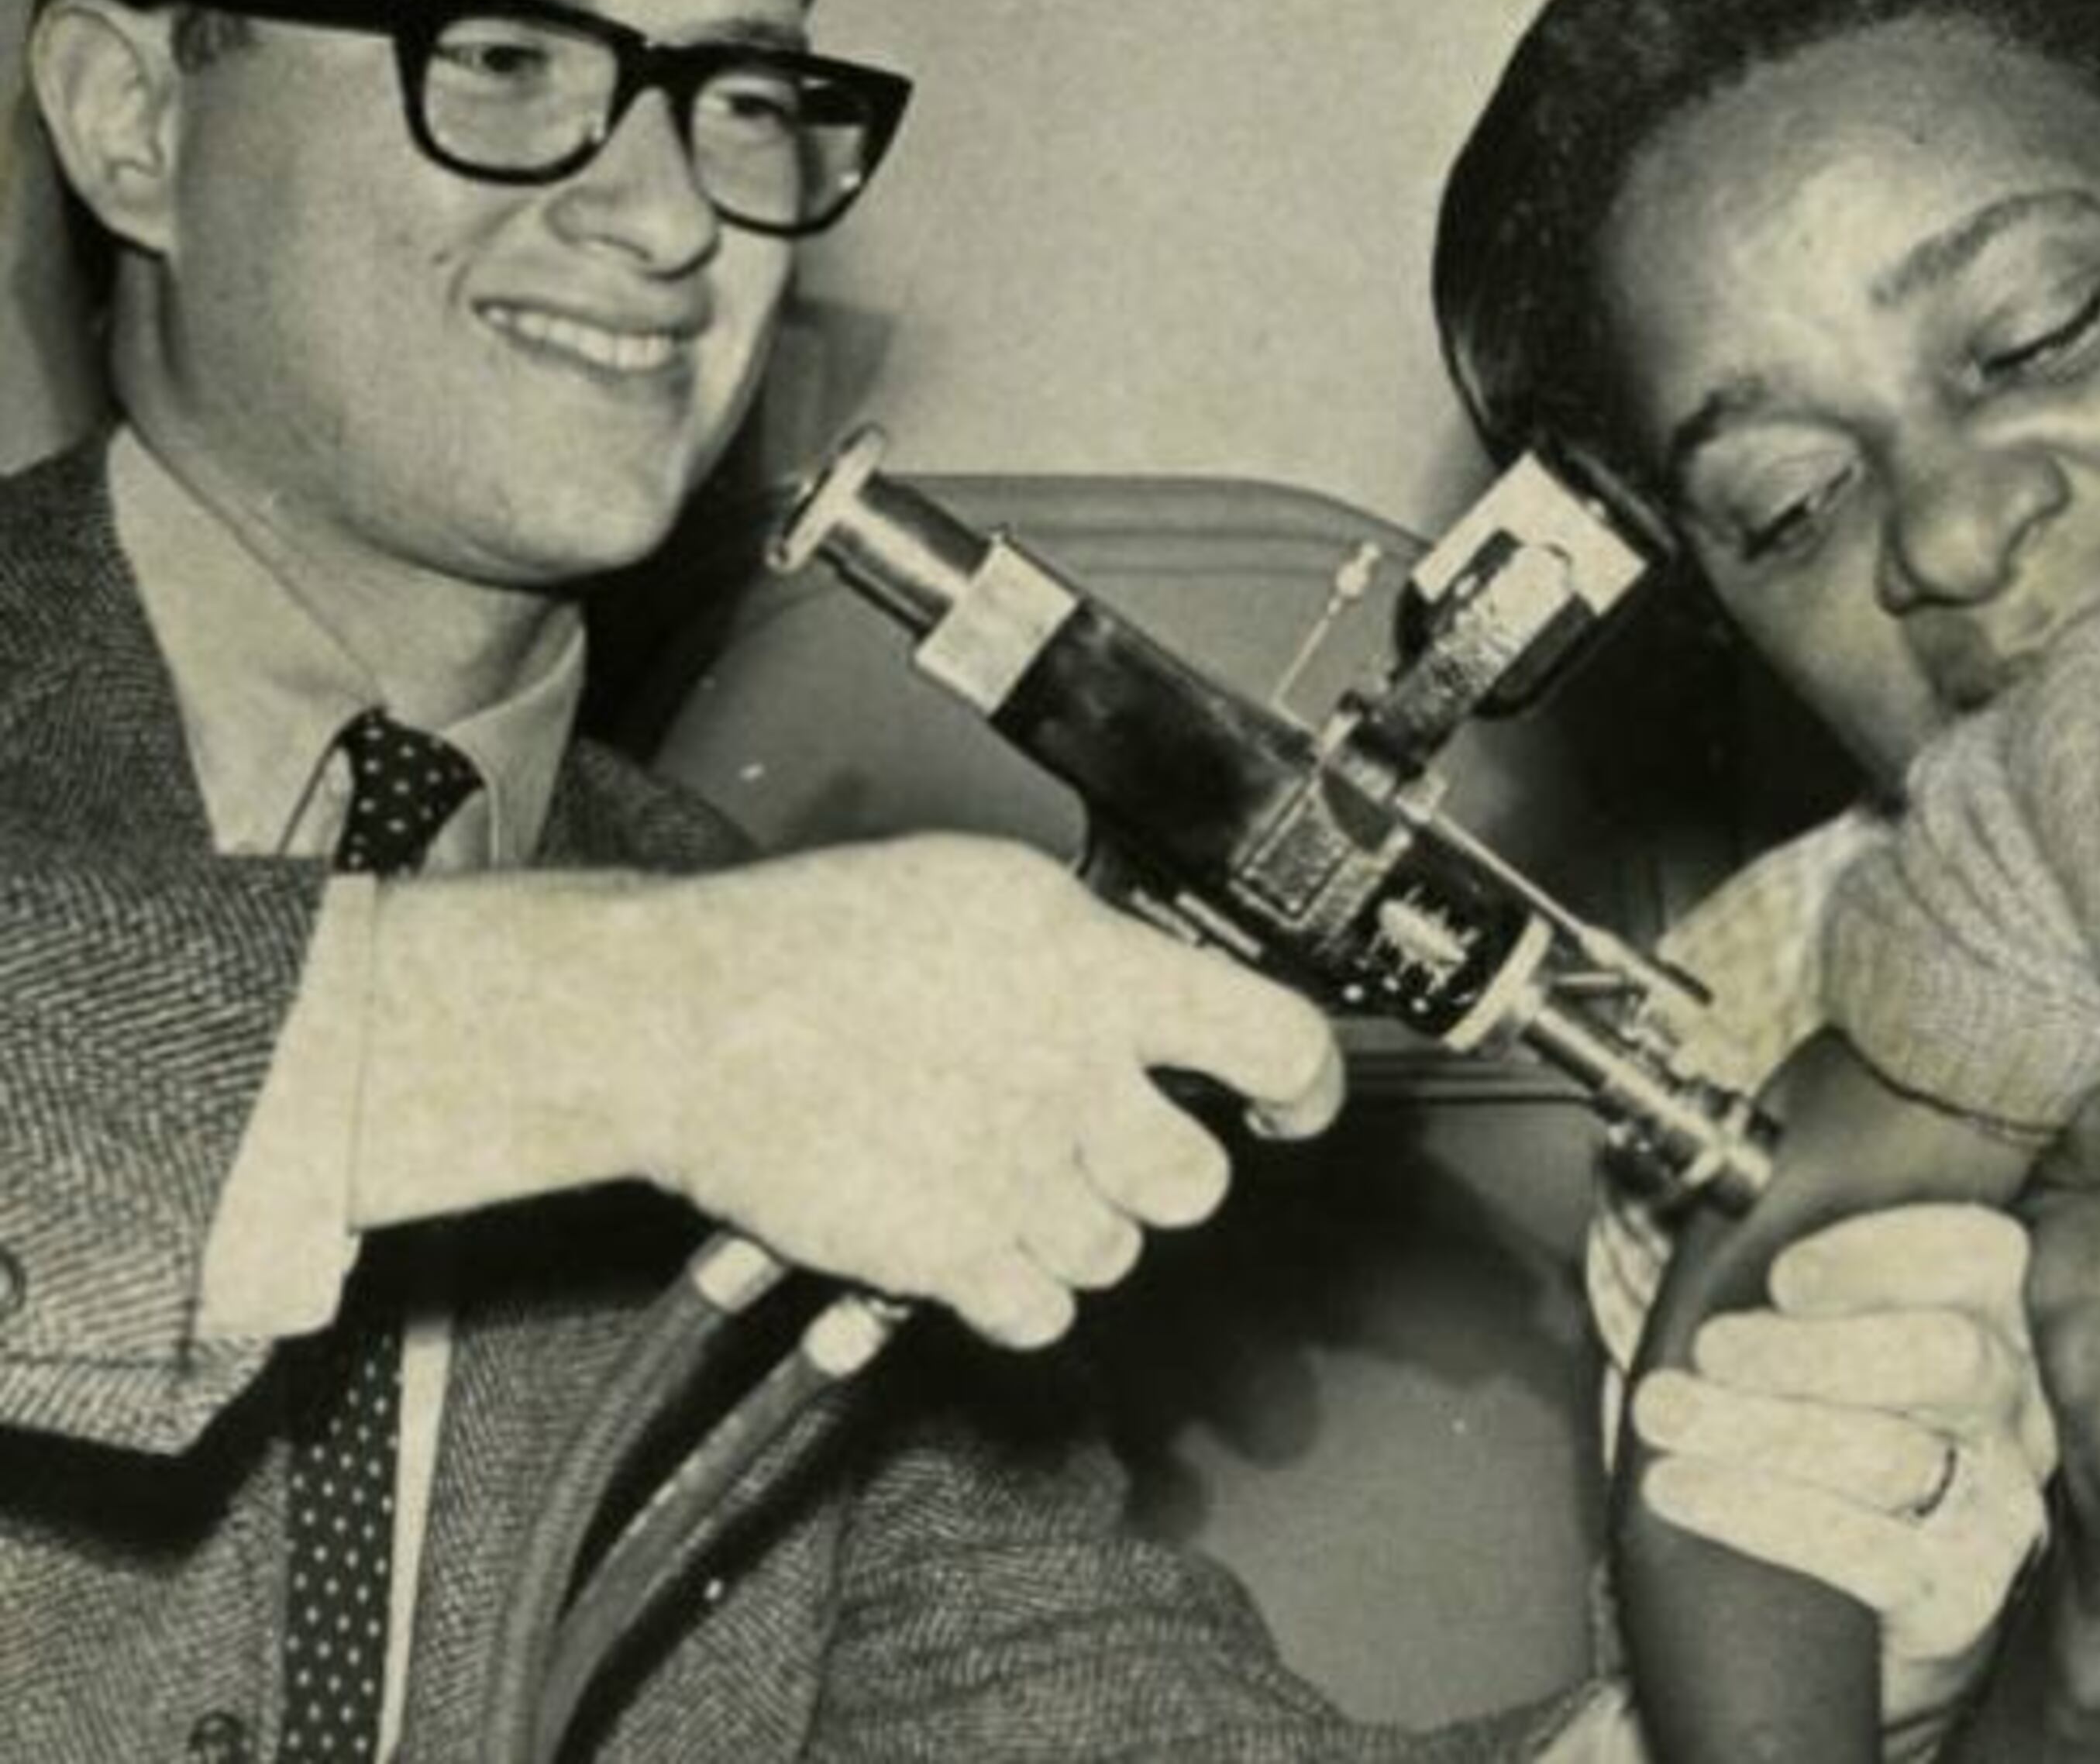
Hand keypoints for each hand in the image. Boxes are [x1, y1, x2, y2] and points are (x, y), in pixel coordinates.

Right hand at [365, 835, 1340, 1346]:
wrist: (689, 1017)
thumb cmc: (826, 937)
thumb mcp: (990, 891)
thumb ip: (1094, 950)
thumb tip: (1165, 997)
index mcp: (1097, 976)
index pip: (1275, 1041)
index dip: (1306, 1085)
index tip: (1290, 1105)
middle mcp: (1072, 1082)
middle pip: (1194, 1181)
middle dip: (1156, 1171)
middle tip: (1093, 1139)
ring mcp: (1013, 1179)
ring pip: (1115, 1254)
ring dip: (1072, 1227)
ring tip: (994, 1169)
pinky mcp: (949, 1257)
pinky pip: (1043, 1314)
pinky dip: (1015, 1292)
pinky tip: (967, 1233)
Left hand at [1632, 1203, 2054, 1735]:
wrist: (1857, 1618)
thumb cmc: (1822, 1442)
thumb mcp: (1821, 1348)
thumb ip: (1792, 1286)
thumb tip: (1714, 1218)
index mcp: (1989, 1319)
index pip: (1978, 1255)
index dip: (1883, 1255)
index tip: (1782, 1276)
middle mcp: (2012, 1409)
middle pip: (1944, 1357)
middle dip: (1813, 1349)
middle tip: (1711, 1349)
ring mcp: (1997, 1507)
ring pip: (1889, 1455)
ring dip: (1759, 1429)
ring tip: (1665, 1415)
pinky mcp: (1960, 1597)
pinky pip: (1865, 1553)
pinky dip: (1758, 1514)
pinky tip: (1679, 1489)